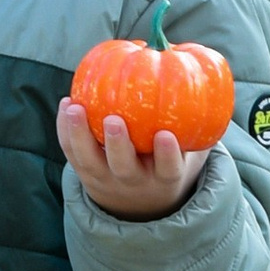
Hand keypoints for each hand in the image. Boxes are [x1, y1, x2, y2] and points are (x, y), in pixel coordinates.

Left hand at [57, 97, 207, 219]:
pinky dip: (65, 130)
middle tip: (114, 120)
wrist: (138, 204)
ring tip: (76, 107)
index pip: (168, 169)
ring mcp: (106, 179)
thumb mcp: (189, 151)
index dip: (168, 155)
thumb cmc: (168, 162)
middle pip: (123, 167)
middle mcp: (134, 181)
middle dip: (118, 144)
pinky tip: (67, 103)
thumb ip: (197, 121)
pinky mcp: (84, 173)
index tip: (166, 136)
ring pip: (90, 161)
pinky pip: (71, 153)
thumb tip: (204, 67)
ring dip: (80, 134)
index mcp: (165, 178)